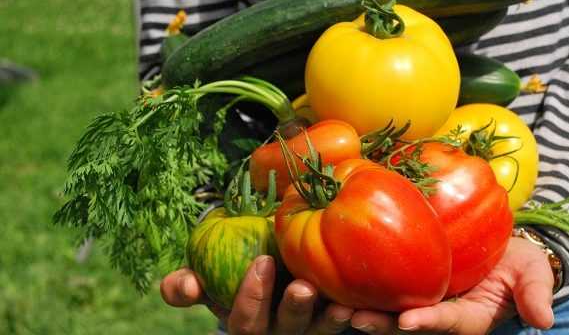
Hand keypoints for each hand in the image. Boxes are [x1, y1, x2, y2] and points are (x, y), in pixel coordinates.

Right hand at [160, 255, 353, 333]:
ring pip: (319, 332)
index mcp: (248, 323)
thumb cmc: (236, 276)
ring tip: (341, 305)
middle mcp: (278, 333)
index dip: (252, 297)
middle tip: (303, 287)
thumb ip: (188, 285)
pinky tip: (363, 302)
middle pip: (285, 330)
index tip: (262, 261)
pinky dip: (357, 316)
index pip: (245, 321)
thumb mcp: (210, 281)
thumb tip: (184, 285)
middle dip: (293, 310)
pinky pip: (346, 325)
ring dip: (329, 320)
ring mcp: (307, 331)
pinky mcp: (331, 323)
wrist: (271, 272)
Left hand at [350, 237, 554, 333]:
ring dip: (360, 311)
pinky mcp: (405, 282)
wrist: (500, 247)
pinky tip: (332, 279)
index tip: (408, 322)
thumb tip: (545, 320)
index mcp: (468, 318)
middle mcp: (438, 315)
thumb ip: (534, 293)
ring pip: (386, 310)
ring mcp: (420, 300)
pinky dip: (358, 286)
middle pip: (405, 325)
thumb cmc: (518, 261)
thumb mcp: (532, 274)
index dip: (429, 323)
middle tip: (352, 319)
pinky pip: (381, 287)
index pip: (448, 323)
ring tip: (333, 306)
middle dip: (380, 325)